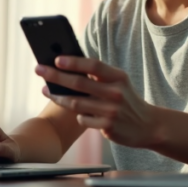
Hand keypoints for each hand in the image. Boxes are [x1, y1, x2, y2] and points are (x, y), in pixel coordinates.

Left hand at [36, 56, 161, 148]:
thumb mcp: (120, 83)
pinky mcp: (108, 127)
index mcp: (119, 77)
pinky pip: (83, 119)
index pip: (93, 66)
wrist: (148, 125)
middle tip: (39, 70)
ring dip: (58, 96)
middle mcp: (116, 93)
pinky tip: (76, 112)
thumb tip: (68, 66)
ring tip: (46, 90)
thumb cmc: (127, 100)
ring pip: (76, 103)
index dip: (74, 62)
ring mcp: (111, 111)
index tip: (56, 59)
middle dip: (56, 76)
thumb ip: (99, 76)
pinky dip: (78, 115)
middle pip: (79, 83)